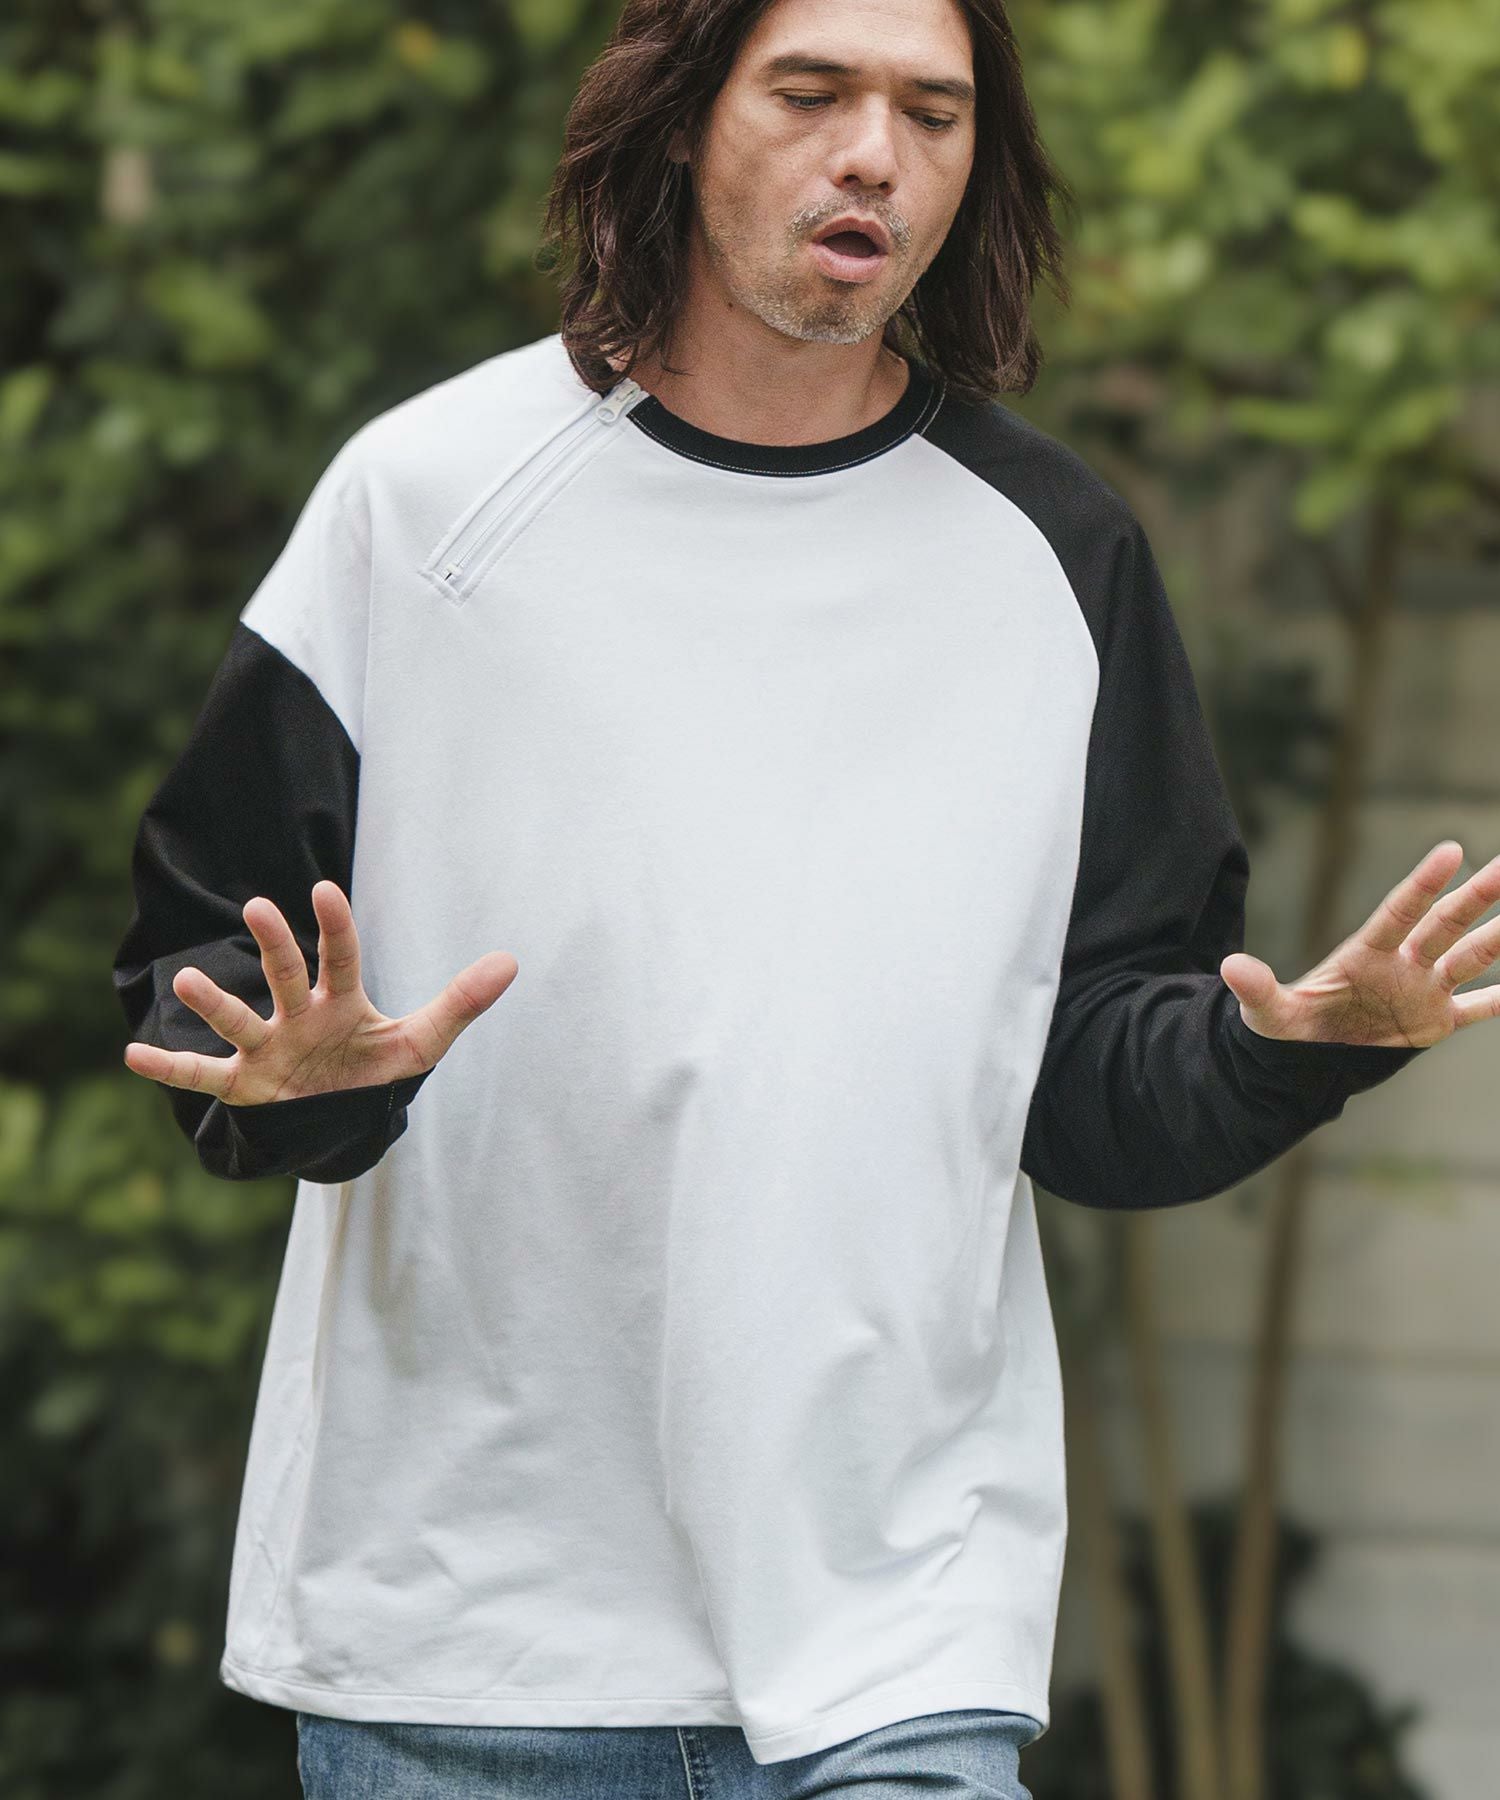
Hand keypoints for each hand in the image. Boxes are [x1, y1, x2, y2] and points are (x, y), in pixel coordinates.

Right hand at [122, 879, 517, 1103]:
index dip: (335, 927)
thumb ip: (460, 1003)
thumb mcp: (420, 1042)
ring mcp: (267, 1048)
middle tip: (260, 908)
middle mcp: (298, 1016)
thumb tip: (512, 961)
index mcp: (340, 1001)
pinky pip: (203, 1076)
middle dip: (275, 946)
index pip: (340, 958)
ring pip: (239, 1020)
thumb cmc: (371, 1069)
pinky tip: (133, 1054)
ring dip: (215, 1002)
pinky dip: (170, 1068)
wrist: (338, 1119)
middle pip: (286, 976)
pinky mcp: (245, 1085)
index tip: (324, 890)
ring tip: (190, 979)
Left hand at [1219, 840, 1499, 1048]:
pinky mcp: (1433, 1022)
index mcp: (1364, 954)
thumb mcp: (1268, 1014)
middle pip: (1444, 924)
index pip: (1399, 913)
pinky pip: (1476, 1008)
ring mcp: (1421, 991)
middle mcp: (1400, 965)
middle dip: (1477, 896)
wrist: (1304, 1058)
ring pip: (1469, 958)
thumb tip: (1230, 967)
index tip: (1450, 850)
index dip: (1422, 884)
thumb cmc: (1286, 1029)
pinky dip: (1499, 999)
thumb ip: (1257, 990)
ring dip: (1499, 937)